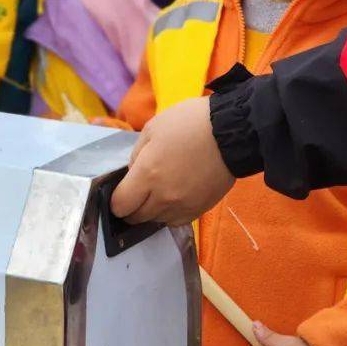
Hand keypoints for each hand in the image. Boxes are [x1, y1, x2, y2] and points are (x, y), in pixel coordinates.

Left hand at [110, 98, 234, 225]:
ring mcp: (183, 206)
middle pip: (136, 217)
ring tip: (155, 194)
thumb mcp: (152, 129)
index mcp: (147, 174)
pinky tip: (172, 199)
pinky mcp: (200, 209)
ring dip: (150, 211)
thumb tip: (132, 175)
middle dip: (131, 207)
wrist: (231, 132)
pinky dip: (169, 214)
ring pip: (156, 221)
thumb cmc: (189, 123)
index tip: (119, 193)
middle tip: (135, 193)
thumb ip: (136, 155)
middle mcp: (163, 196)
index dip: (115, 201)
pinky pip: (176, 221)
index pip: (120, 205)